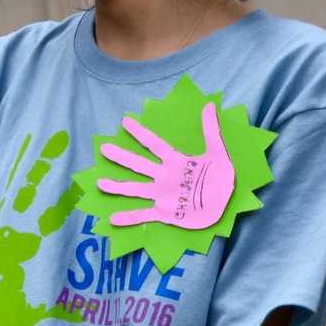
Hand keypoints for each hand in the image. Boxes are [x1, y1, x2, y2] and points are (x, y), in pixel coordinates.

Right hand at [97, 101, 235, 229]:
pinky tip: (113, 219)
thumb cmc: (221, 176)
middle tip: (104, 148)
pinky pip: (144, 215)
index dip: (140, 133)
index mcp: (175, 161)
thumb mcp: (218, 152)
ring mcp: (163, 195)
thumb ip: (211, 130)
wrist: (225, 203)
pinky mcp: (165, 213)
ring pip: (136, 189)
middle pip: (139, 164)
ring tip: (100, 183)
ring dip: (119, 187)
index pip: (154, 144)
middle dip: (122, 157)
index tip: (125, 120)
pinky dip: (129, 217)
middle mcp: (164, 177)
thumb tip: (208, 105)